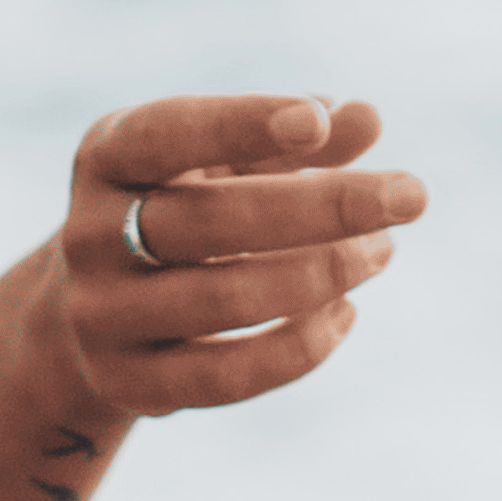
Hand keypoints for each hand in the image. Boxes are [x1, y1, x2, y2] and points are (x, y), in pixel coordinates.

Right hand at [47, 93, 425, 416]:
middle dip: (324, 206)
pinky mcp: (129, 383)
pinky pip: (229, 375)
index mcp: (108, 157)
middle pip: (210, 222)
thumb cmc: (184, 211)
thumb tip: (366, 117)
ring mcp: (102, 314)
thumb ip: (294, 139)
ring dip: (324, 274)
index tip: (316, 121)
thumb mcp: (227, 164)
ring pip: (226, 300)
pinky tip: (347, 311)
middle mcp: (89, 234)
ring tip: (382, 250)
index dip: (240, 125)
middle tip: (412, 195)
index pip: (167, 134)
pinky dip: (302, 346)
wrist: (92, 312)